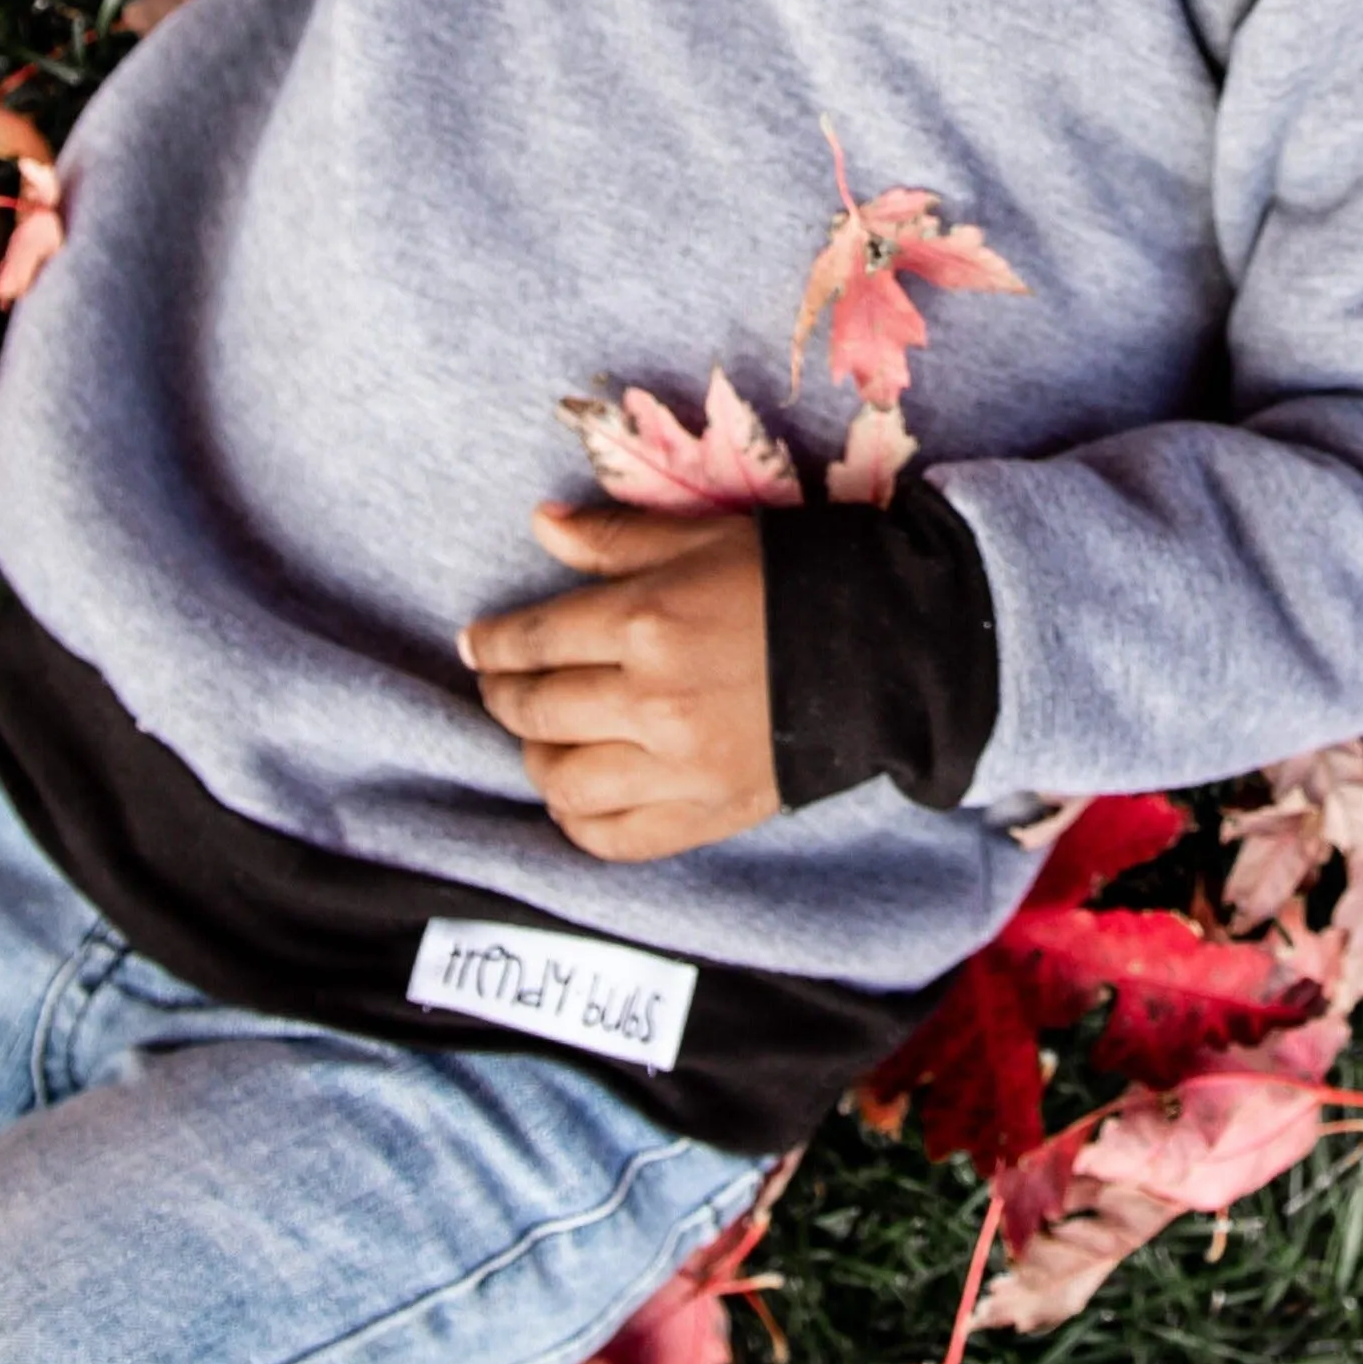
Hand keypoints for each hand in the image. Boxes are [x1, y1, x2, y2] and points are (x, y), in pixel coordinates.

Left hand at [462, 505, 780, 862]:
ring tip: (540, 736)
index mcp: (646, 622)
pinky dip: (579, 821)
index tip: (477, 645)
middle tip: (499, 684)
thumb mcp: (702, 536)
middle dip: (504, 696)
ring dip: (536, 757)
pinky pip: (614, 837)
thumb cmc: (794, 577)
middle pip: (538, 710)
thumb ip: (614, 539)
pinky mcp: (706, 813)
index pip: (535, 640)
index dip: (493, 644)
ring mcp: (678, 767)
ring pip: (562, 780)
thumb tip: (540, 526)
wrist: (885, 649)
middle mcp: (652, 701)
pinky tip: (575, 794)